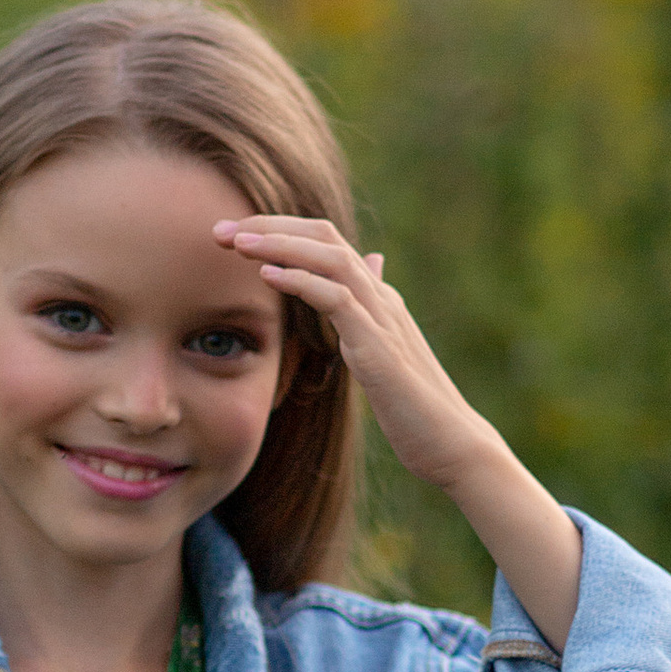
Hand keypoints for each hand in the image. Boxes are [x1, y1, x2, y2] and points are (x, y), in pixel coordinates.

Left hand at [215, 215, 583, 650]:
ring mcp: (382, 318)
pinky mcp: (378, 347)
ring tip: (236, 242)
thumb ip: (367, 311)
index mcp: (376, 297)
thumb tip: (370, 267)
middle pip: (323, 236)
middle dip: (269, 227)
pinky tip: (268, 276)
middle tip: (219, 230)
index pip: (324, 241)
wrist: (452, 444)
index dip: (279, 231)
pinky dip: (302, 281)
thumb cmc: (414, 407)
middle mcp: (380, 297)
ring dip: (279, 244)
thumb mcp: (383, 351)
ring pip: (330, 257)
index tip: (233, 237)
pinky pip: (337, 299)